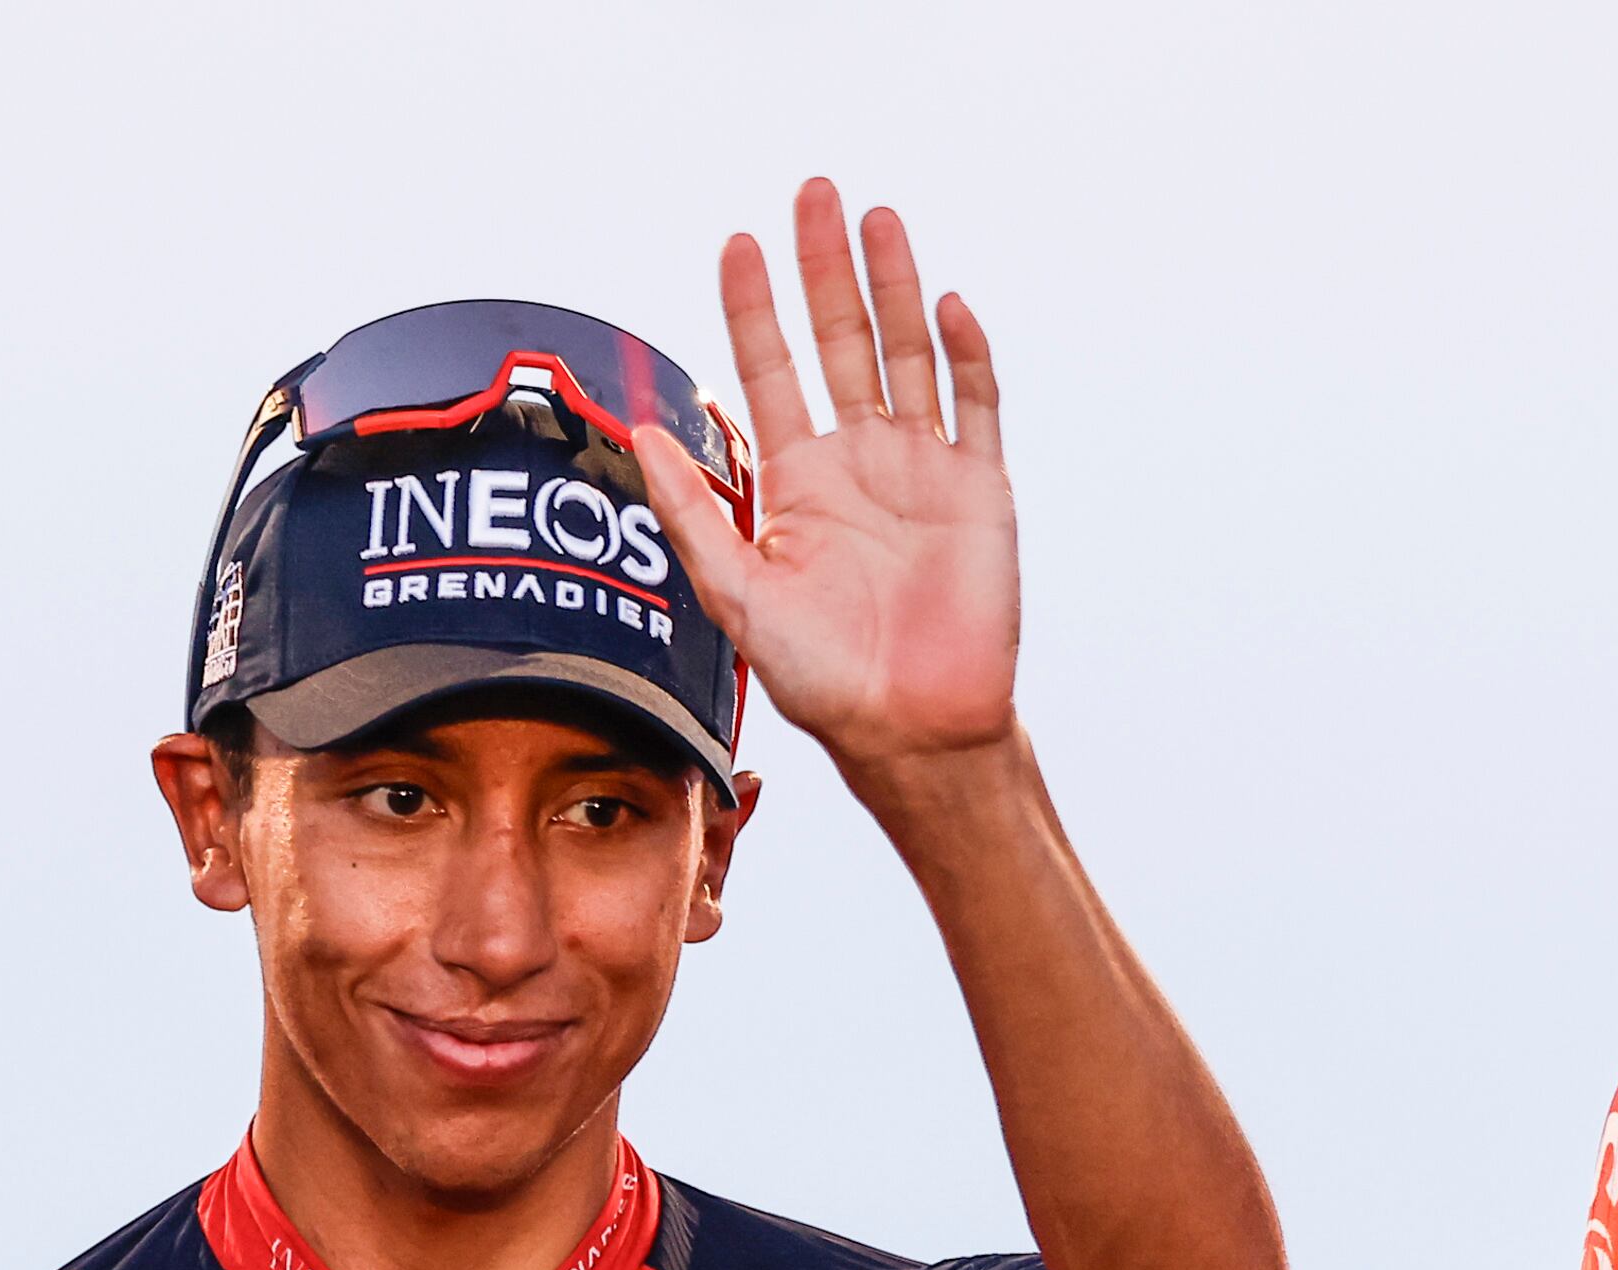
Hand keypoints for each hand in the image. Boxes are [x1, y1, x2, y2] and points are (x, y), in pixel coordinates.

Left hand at [634, 178, 1019, 778]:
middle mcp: (858, 462)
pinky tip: (946, 306)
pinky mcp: (979, 488)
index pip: (770, 371)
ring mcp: (922, 469)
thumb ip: (694, 515)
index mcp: (798, 483)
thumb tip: (638, 435)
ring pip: (907, 353)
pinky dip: (964, 353)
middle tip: (814, 192)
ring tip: (876, 216)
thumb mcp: (740, 597)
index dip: (754, 308)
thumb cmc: (823, 679)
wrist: (911, 728)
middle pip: (840, 340)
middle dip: (825, 268)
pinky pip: (975, 404)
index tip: (737, 244)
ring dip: (894, 284)